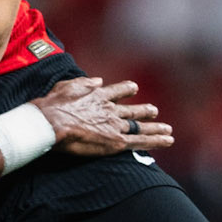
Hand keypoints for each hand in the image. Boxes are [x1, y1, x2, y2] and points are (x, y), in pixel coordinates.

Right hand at [36, 77, 173, 156]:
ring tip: (167, 129)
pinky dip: (157, 140)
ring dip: (155, 127)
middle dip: (145, 111)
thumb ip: (85, 83)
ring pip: (141, 126)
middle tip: (154, 111)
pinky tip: (168, 140)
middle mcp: (111, 109)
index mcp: (99, 96)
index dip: (127, 90)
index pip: (118, 91)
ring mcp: (116, 125)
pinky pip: (141, 141)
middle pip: (133, 111)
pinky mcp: (117, 141)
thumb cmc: (54, 105)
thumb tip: (98, 80)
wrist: (53, 122)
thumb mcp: (68, 86)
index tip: (133, 88)